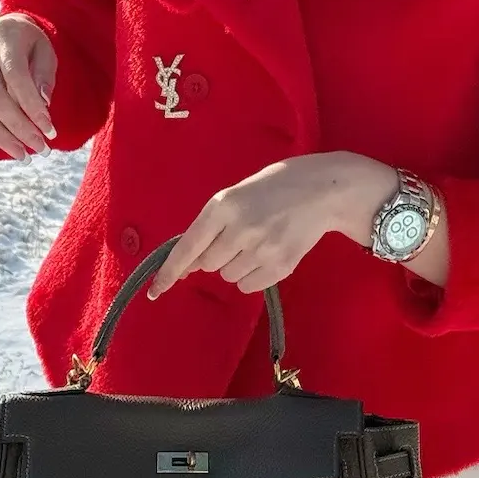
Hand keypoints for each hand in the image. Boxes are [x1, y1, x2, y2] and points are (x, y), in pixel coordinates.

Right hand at [0, 13, 57, 158]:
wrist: (3, 31)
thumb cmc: (29, 45)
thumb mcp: (45, 51)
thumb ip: (44, 75)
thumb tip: (43, 104)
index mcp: (4, 35)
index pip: (15, 74)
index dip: (31, 104)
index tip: (50, 130)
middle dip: (17, 126)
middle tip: (40, 149)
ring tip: (22, 155)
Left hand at [146, 151, 395, 298]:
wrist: (324, 189)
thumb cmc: (275, 185)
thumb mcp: (238, 193)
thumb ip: (214, 223)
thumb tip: (192, 262)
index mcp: (223, 205)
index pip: (189, 247)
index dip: (170, 272)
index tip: (155, 291)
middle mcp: (239, 229)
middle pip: (208, 264)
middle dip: (215, 256)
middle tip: (237, 236)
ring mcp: (261, 249)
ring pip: (229, 276)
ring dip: (235, 265)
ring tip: (258, 240)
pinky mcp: (281, 266)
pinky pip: (250, 285)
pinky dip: (252, 275)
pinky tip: (268, 253)